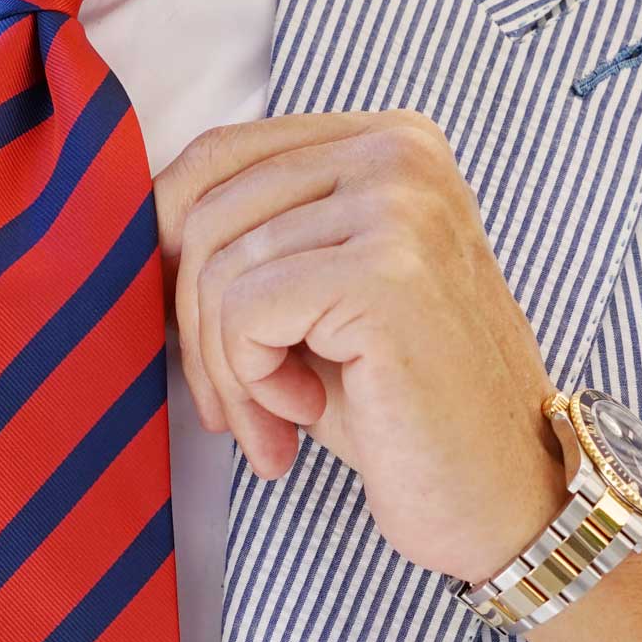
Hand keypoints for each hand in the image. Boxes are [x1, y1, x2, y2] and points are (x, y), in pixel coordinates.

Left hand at [154, 110, 561, 580]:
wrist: (504, 501)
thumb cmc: (403, 409)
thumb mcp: (318, 299)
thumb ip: (254, 237)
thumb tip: (137, 220)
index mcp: (388, 140)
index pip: (218, 158)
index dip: (174, 255)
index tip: (204, 341)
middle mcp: (400, 154)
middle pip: (206, 211)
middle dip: (195, 327)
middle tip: (234, 410)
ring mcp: (399, 206)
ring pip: (218, 268)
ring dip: (225, 370)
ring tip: (274, 426)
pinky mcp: (386, 274)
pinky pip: (243, 313)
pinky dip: (252, 383)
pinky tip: (305, 419)